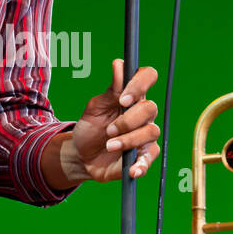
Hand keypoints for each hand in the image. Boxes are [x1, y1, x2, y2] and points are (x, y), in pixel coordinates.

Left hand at [65, 59, 160, 182]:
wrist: (81, 156)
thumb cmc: (91, 128)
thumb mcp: (95, 108)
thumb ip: (110, 90)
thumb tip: (119, 65)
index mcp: (132, 96)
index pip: (148, 77)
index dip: (139, 84)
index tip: (123, 99)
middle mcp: (143, 114)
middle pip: (150, 108)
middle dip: (128, 119)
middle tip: (109, 129)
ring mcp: (145, 136)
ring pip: (150, 132)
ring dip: (128, 140)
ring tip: (109, 145)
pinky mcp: (143, 157)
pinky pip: (149, 159)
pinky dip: (141, 165)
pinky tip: (132, 169)